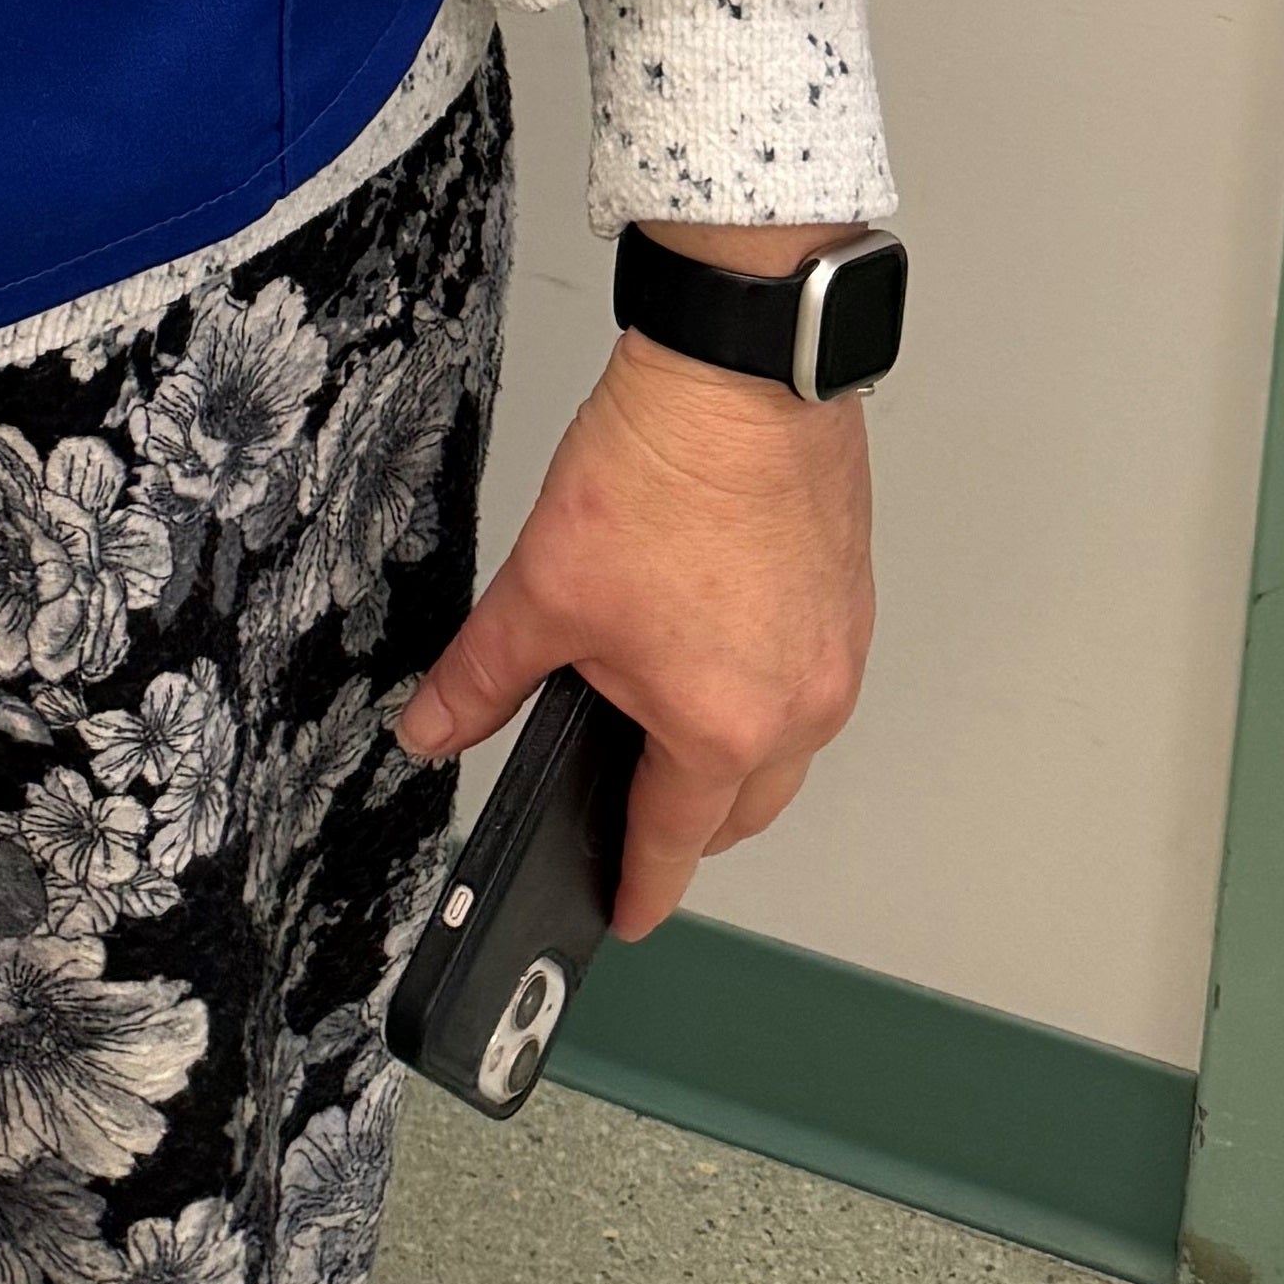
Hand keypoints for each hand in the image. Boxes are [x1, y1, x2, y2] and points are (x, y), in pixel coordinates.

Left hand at [393, 265, 877, 942]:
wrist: (740, 371)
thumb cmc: (663, 470)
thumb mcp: (541, 589)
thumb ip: (481, 679)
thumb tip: (432, 730)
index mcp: (720, 727)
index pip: (674, 844)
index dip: (641, 886)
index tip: (629, 911)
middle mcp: (797, 707)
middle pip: (741, 807)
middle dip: (688, 822)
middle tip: (636, 807)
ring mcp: (835, 654)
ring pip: (786, 747)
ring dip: (735, 751)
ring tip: (667, 709)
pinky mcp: (852, 599)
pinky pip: (812, 680)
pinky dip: (767, 685)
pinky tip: (718, 638)